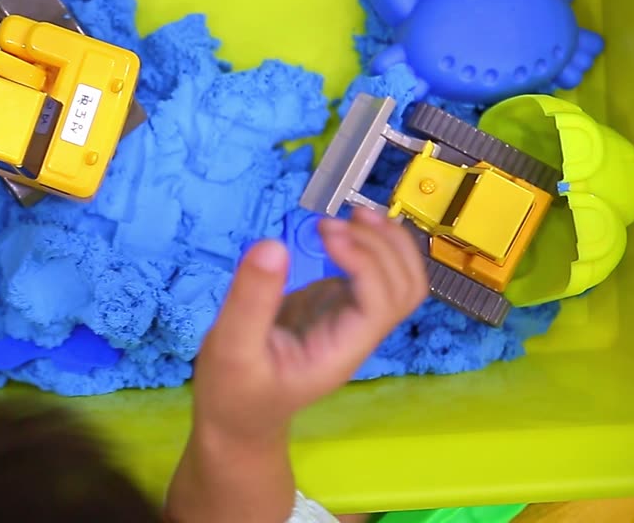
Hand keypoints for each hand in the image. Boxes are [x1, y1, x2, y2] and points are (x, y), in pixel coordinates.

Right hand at [165, 208, 427, 522]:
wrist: (236, 420)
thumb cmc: (233, 392)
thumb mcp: (229, 348)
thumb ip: (250, 300)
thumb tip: (273, 245)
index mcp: (340, 351)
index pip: (380, 302)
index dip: (364, 261)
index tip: (326, 235)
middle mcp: (355, 334)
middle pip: (404, 289)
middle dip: (384, 246)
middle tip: (340, 218)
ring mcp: (348, 320)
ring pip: (397, 280)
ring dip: (386, 243)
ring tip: (352, 214)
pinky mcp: (331, 307)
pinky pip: (368, 275)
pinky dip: (365, 247)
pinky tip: (337, 231)